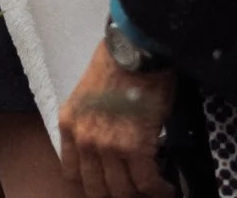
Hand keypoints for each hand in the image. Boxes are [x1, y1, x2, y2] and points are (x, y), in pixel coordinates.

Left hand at [59, 39, 178, 197]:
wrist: (134, 53)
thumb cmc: (116, 69)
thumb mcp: (88, 100)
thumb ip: (91, 126)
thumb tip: (108, 151)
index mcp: (69, 126)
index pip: (73, 174)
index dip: (94, 184)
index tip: (110, 184)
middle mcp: (83, 140)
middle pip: (97, 188)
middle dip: (117, 193)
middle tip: (134, 189)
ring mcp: (107, 146)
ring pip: (122, 190)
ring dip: (140, 193)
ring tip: (154, 190)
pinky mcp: (134, 148)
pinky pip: (147, 183)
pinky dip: (159, 190)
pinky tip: (167, 188)